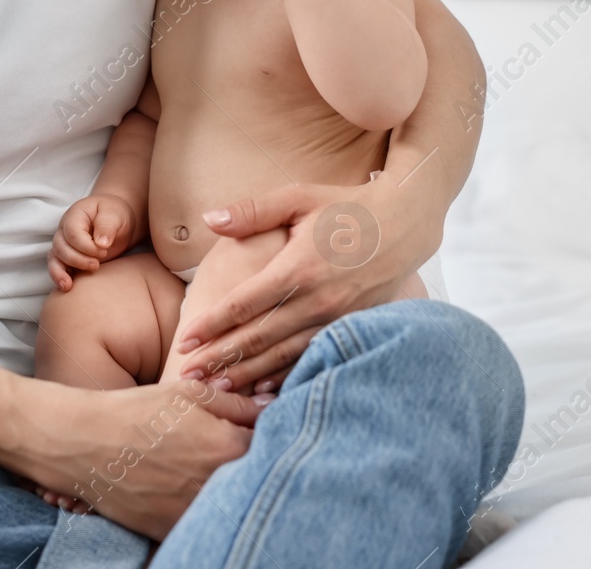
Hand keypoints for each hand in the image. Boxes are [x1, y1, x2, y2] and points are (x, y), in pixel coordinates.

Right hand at [19, 379, 270, 539]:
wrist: (83, 443)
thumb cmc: (136, 411)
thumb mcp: (188, 394)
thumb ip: (236, 403)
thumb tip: (271, 405)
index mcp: (227, 447)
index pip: (273, 444)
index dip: (269, 435)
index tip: (259, 429)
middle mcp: (217, 485)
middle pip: (255, 478)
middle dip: (252, 463)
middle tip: (229, 449)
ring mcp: (195, 512)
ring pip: (230, 504)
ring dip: (229, 488)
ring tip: (203, 467)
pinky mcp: (172, 530)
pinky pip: (203, 523)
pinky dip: (204, 510)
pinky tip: (186, 488)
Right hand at [47, 193, 137, 289]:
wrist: (118, 221)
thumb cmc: (115, 214)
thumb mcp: (115, 214)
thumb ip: (107, 226)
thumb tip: (101, 244)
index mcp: (75, 215)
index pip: (72, 233)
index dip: (86, 246)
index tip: (104, 250)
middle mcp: (65, 230)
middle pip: (61, 247)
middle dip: (78, 260)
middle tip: (96, 265)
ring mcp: (64, 244)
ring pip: (55, 259)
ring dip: (61, 272)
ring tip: (69, 285)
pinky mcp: (68, 258)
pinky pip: (57, 267)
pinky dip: (59, 277)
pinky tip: (66, 287)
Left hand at [173, 177, 435, 391]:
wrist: (406, 224)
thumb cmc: (347, 208)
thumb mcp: (299, 197)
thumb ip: (253, 211)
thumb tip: (209, 218)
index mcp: (298, 268)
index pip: (244, 304)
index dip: (212, 324)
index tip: (185, 340)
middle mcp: (317, 300)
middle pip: (258, 338)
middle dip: (219, 358)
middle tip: (187, 376)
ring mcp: (335, 320)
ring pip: (282, 356)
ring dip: (247, 374)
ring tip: (215, 390)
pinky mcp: (349, 329)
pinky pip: (310, 358)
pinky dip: (284, 377)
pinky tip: (262, 391)